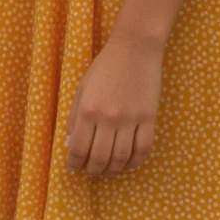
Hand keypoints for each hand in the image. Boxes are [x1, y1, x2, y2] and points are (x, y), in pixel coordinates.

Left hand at [65, 31, 163, 175]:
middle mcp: (108, 117)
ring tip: (107, 170)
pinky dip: (134, 162)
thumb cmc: (105, 66)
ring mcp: (130, 119)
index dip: (74, 163)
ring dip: (112, 170)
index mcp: (88, 109)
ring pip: (121, 158)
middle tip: (90, 170)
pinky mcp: (149, 118)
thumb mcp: (82, 88)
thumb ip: (74, 117)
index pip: (78, 148)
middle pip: (99, 158)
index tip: (73, 167)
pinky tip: (127, 163)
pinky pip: (143, 150)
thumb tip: (70, 144)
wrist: (135, 48)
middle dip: (92, 170)